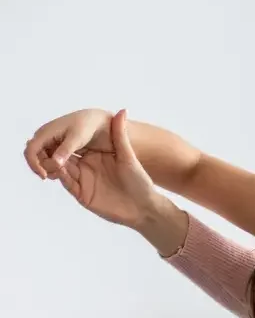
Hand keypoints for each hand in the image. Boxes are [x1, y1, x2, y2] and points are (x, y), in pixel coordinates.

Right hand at [24, 108, 113, 178]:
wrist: (98, 121)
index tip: (44, 176)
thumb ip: (65, 150)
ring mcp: (51, 143)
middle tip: (58, 175)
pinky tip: (67, 171)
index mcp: (46, 133)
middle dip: (44, 167)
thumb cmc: (87, 125)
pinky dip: (57, 166)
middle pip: (36, 157)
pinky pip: (53, 160)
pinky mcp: (59, 148)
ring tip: (63, 173)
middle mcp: (45, 138)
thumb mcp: (77, 138)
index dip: (34, 164)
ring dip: (50, 168)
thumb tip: (54, 163)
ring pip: (44, 160)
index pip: (31, 150)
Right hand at [52, 108, 163, 229]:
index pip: (70, 147)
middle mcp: (86, 168)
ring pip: (61, 170)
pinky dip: (62, 176)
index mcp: (93, 156)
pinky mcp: (83, 195)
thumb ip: (121, 134)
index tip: (55, 133)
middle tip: (48, 146)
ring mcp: (83, 182)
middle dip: (51, 151)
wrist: (145, 207)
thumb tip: (123, 110)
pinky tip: (59, 170)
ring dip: (53, 163)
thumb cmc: (140, 182)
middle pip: (61, 158)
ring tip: (52, 158)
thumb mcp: (128, 156)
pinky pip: (68, 184)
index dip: (61, 141)